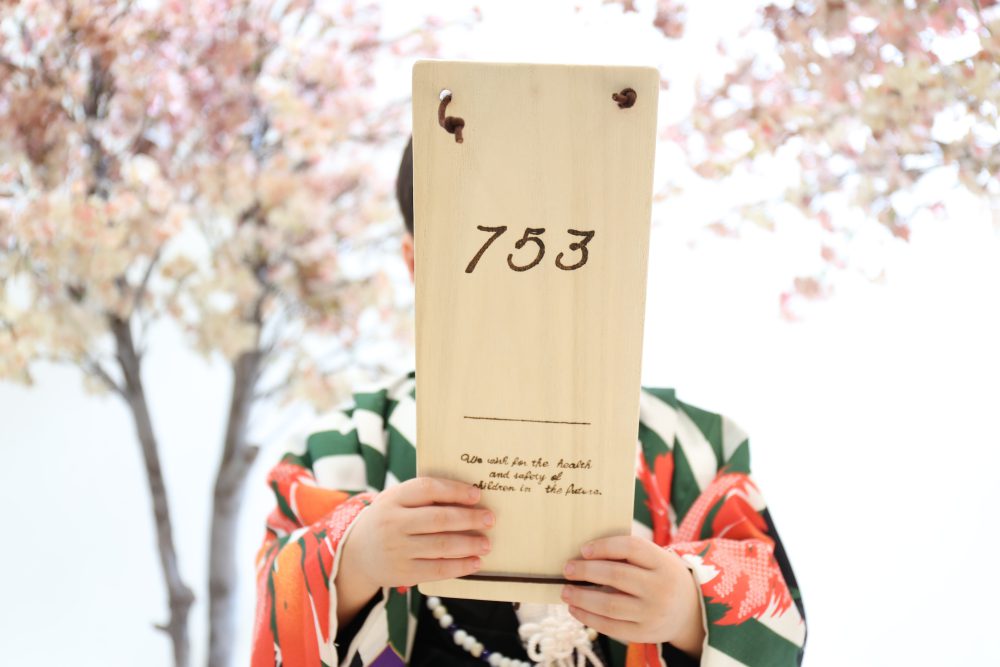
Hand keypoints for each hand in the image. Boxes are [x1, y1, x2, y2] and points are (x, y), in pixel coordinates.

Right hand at [335, 477, 493, 623]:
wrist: (356, 553)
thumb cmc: (388, 520)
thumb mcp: (396, 501)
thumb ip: (424, 497)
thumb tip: (469, 497)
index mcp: (393, 498)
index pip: (427, 489)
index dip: (454, 491)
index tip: (477, 495)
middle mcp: (393, 523)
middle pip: (438, 519)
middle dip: (469, 519)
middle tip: (490, 519)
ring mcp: (397, 549)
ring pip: (441, 546)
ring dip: (469, 544)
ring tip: (486, 543)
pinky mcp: (402, 573)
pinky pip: (437, 570)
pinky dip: (460, 567)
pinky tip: (475, 562)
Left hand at [561, 536, 704, 656]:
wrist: (690, 611)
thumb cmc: (661, 577)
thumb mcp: (656, 560)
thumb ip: (628, 555)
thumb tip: (584, 553)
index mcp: (663, 563)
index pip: (631, 548)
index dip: (604, 547)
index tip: (583, 550)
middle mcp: (660, 588)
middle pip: (616, 576)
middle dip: (586, 571)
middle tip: (567, 569)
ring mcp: (653, 613)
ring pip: (609, 604)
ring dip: (582, 597)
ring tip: (566, 591)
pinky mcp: (645, 633)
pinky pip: (610, 626)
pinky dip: (588, 618)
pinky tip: (575, 609)